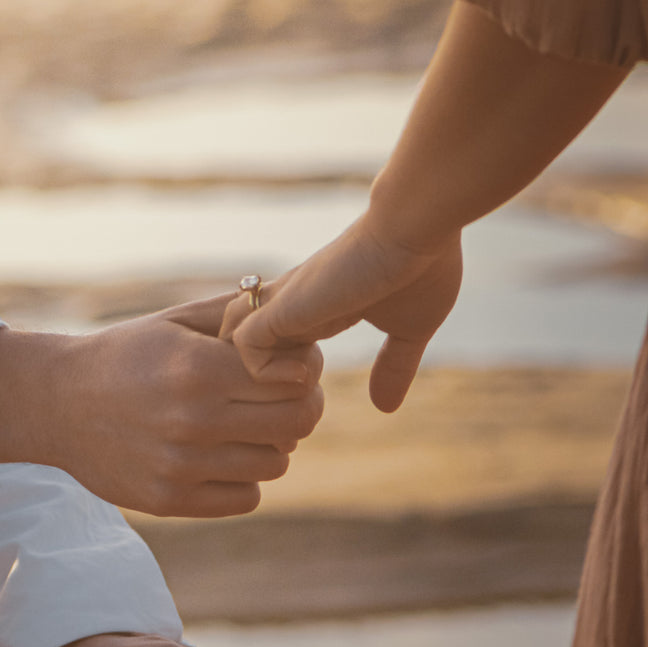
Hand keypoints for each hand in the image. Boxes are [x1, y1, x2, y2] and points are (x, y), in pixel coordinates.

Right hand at [0, 294, 323, 517]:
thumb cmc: (126, 354)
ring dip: (269, 444)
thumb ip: (236, 314)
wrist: (57, 404)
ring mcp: (181, 466)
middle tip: (282, 398)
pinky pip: (246, 497)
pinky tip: (222, 455)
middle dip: (300, 407)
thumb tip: (296, 312)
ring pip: (275, 464)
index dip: (306, 370)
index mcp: (198, 368)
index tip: (293, 366)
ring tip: (244, 426)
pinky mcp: (170, 501)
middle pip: (297, 423)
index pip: (296, 377)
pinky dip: (244, 478)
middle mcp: (193, 420)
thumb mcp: (176, 321)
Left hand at [224, 215, 461, 411]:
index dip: (273, 384)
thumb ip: (394, 366)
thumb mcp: (408, 330)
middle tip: (281, 420)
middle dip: (244, 389)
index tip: (301, 408)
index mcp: (311, 311)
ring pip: (227, 346)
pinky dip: (263, 374)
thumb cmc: (421, 266)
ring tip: (293, 400)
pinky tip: (304, 377)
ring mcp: (282, 305)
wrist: (418, 226)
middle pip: (230, 347)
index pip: (266, 348)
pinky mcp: (285, 306)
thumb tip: (385, 407)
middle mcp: (286, 307)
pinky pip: (243, 346)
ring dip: (252, 384)